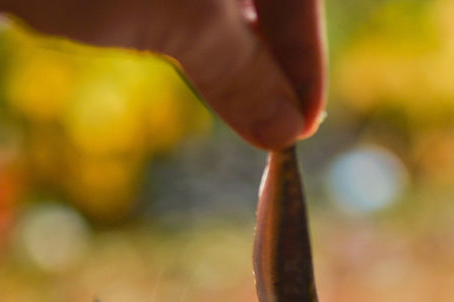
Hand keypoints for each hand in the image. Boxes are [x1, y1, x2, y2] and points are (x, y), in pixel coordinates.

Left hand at [0, 0, 325, 150]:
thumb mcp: (187, 22)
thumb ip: (242, 71)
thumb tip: (285, 128)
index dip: (302, 57)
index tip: (298, 125)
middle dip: (259, 54)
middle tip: (266, 124)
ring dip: (212, 43)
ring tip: (225, 101)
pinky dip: (162, 22)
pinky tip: (151, 48)